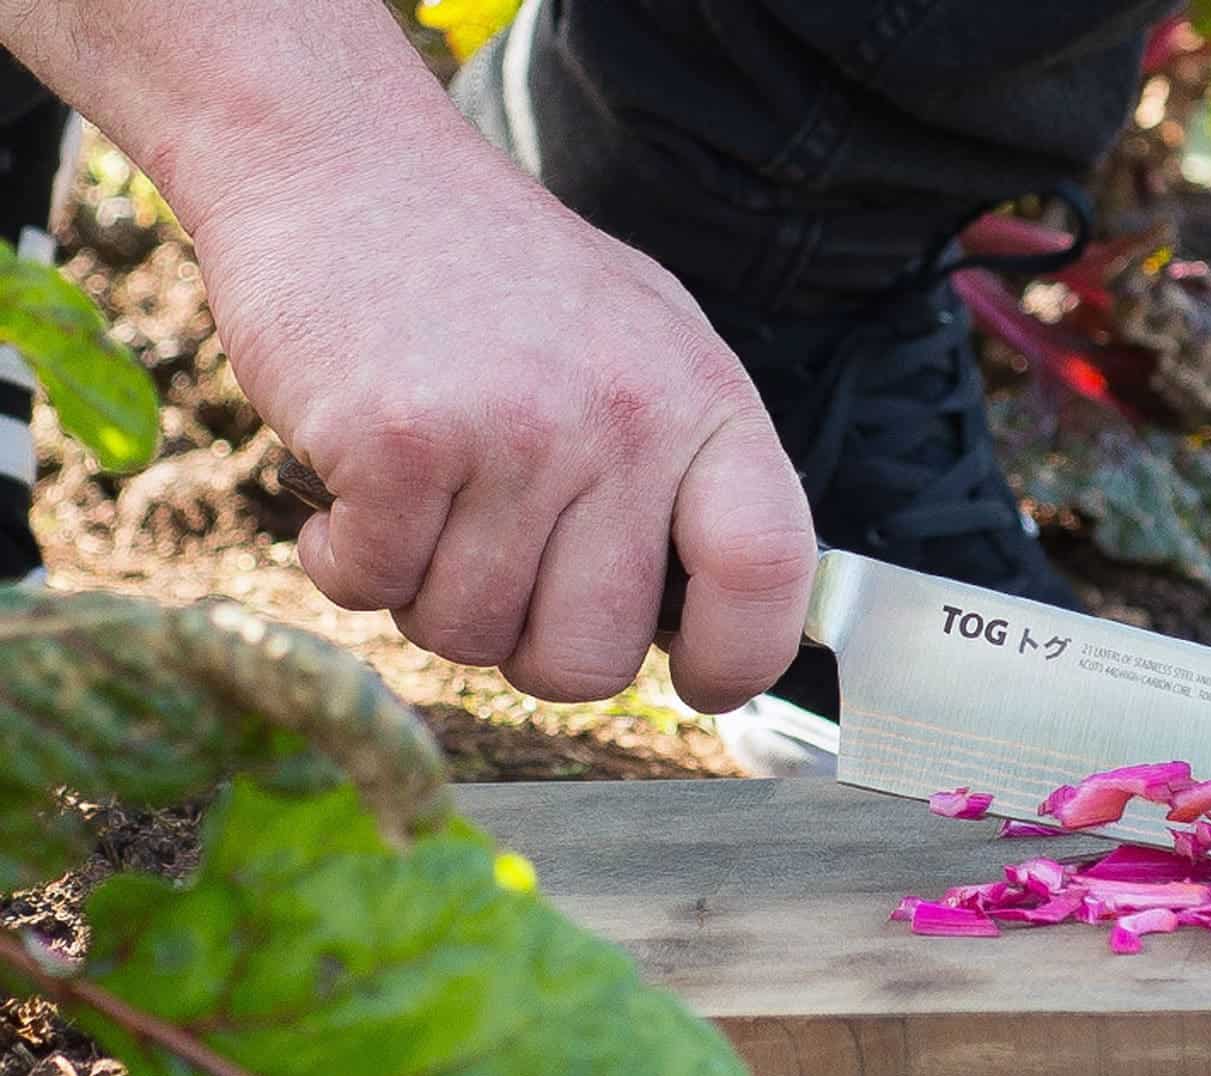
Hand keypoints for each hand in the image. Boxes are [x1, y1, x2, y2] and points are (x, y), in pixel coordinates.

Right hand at [182, 107, 814, 707]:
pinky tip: (353, 484)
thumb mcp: (644, 342)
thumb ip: (688, 471)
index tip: (698, 680)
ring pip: (469, 634)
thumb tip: (728, 618)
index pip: (769, 569)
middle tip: (497, 568)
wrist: (347, 164)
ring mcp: (515, 432)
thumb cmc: (498, 275)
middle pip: (591, 655)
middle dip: (530, 647)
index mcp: (705, 398)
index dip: (740, 658)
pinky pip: (371, 590)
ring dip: (427, 592)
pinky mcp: (399, 443)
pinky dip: (344, 560)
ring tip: (426, 492)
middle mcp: (625, 420)